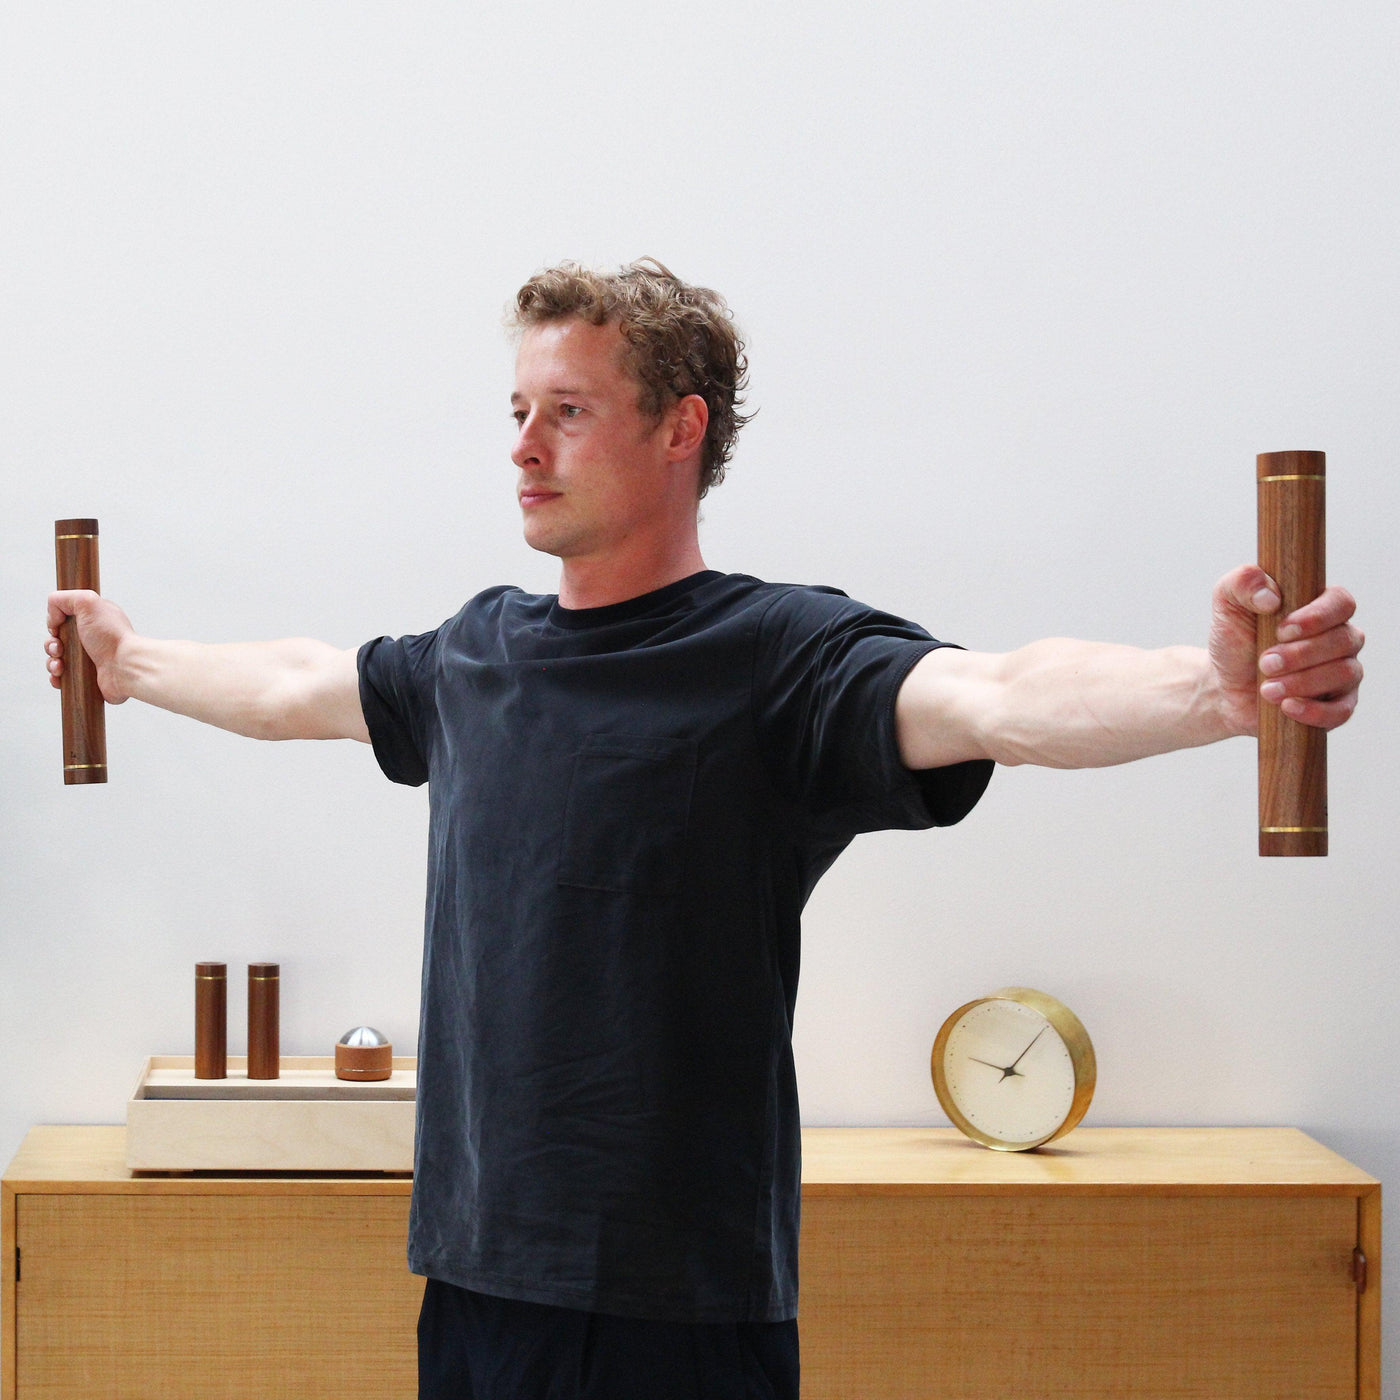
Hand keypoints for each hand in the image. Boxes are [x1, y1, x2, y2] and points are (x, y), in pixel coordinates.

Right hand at [46, 590, 135, 703]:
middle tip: (60, 649)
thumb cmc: (112, 637)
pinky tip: (60, 676)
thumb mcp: (87, 602)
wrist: (126, 667)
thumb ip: (65, 598)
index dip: (55, 623)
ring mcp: (90, 659)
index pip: (64, 619)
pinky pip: (63, 678)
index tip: (58, 627)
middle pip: (58, 640)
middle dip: (52, 645)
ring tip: (60, 666)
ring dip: (52, 662)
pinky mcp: (88, 677)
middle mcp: (92, 638)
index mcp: (93, 620)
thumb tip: (53, 614)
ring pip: (58, 660)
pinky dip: (56, 678)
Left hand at [1208, 566, 1362, 735]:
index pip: (1341, 603)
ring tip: (1267, 688)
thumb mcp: (1227, 604)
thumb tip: (1271, 596)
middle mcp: (1339, 638)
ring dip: (1303, 682)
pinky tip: (1287, 707)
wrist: (1223, 685)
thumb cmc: (1234, 640)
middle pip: (1344, 640)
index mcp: (1321, 608)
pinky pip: (1343, 710)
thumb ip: (1243, 582)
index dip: (1317, 617)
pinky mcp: (1336, 705)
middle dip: (1301, 654)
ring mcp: (1342, 672)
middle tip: (1265, 662)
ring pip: (1345, 673)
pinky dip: (1316, 711)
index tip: (1282, 629)